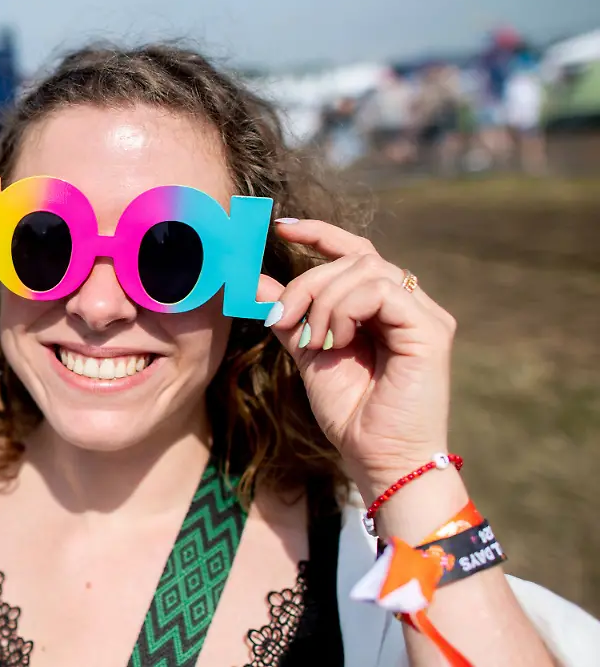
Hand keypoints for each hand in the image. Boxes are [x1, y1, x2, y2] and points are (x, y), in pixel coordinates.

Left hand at [257, 220, 457, 494]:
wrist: (377, 458)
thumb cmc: (350, 412)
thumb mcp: (308, 351)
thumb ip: (289, 314)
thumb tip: (254, 279)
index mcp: (383, 307)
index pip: (356, 252)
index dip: (320, 233)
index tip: (280, 227)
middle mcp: (410, 303)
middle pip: (354, 258)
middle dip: (308, 282)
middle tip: (283, 319)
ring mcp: (425, 314)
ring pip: (366, 269)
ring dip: (324, 300)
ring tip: (314, 340)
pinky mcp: (432, 330)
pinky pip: (381, 290)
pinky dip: (346, 309)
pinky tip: (337, 340)